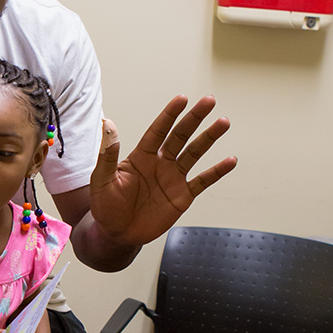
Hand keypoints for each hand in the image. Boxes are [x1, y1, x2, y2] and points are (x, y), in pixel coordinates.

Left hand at [90, 95, 236, 246]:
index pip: (158, 130)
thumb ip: (108, 153)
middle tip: (209, 101)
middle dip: (194, 118)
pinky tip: (230, 160)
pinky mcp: (182, 196)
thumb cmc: (105, 206)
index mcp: (140, 157)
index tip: (182, 99)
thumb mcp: (102, 179)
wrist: (116, 234)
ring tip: (223, 122)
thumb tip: (107, 123)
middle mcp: (159, 163)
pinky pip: (203, 181)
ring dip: (209, 138)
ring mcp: (172, 179)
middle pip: (180, 136)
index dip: (169, 115)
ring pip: (194, 153)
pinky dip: (216, 171)